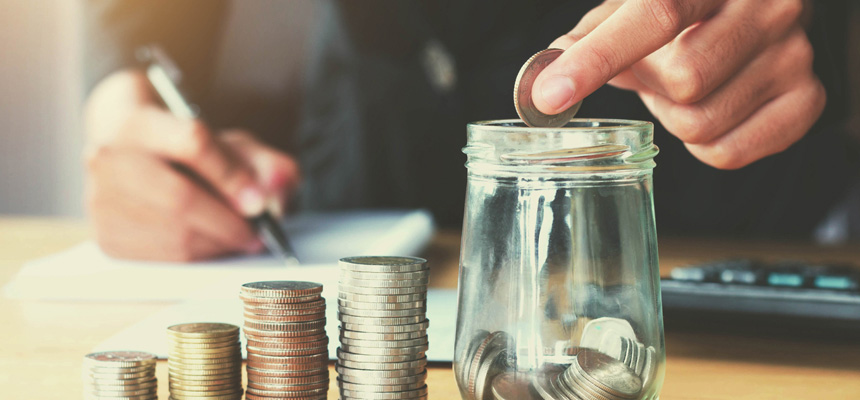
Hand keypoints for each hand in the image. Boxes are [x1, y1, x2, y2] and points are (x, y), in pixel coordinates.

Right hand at [84, 70, 299, 260]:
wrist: (128, 149)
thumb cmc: (186, 148)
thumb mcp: (229, 144)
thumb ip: (264, 162)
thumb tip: (279, 185)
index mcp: (141, 122)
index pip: (193, 144)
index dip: (232, 177)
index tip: (259, 203)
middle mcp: (110, 158)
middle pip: (180, 197)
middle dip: (229, 222)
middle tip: (256, 233)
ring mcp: (101, 199)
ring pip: (173, 233)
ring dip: (217, 243)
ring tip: (237, 238)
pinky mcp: (106, 235)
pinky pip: (162, 257)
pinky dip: (198, 257)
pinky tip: (210, 245)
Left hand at [533, 0, 824, 168]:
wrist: (762, 8)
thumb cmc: (690, 8)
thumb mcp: (636, 5)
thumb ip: (591, 37)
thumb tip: (544, 76)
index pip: (654, 17)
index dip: (596, 60)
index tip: (550, 96)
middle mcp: (768, 8)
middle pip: (683, 81)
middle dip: (651, 86)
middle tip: (653, 71)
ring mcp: (793, 56)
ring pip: (700, 124)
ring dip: (672, 117)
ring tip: (684, 88)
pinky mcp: (806, 101)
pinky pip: (726, 153)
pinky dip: (701, 144)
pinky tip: (709, 108)